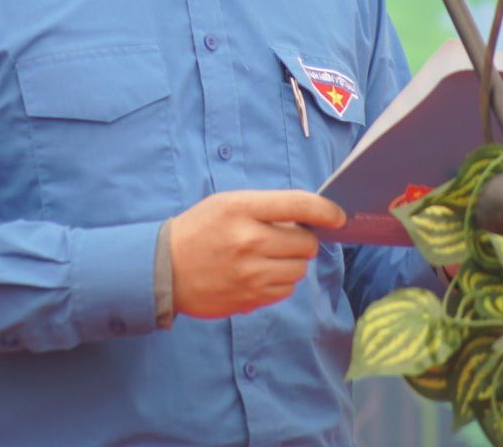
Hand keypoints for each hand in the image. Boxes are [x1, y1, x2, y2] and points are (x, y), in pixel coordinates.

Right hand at [168, 189, 345, 318]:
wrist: (164, 269)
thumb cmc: (200, 229)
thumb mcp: (228, 203)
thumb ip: (267, 207)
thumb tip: (311, 218)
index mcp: (242, 209)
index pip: (299, 205)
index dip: (326, 210)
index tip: (339, 216)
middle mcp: (249, 241)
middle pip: (306, 243)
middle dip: (304, 240)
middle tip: (286, 238)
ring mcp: (250, 274)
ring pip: (299, 269)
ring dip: (292, 262)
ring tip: (268, 256)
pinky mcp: (249, 299)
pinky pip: (286, 290)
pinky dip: (280, 282)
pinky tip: (259, 274)